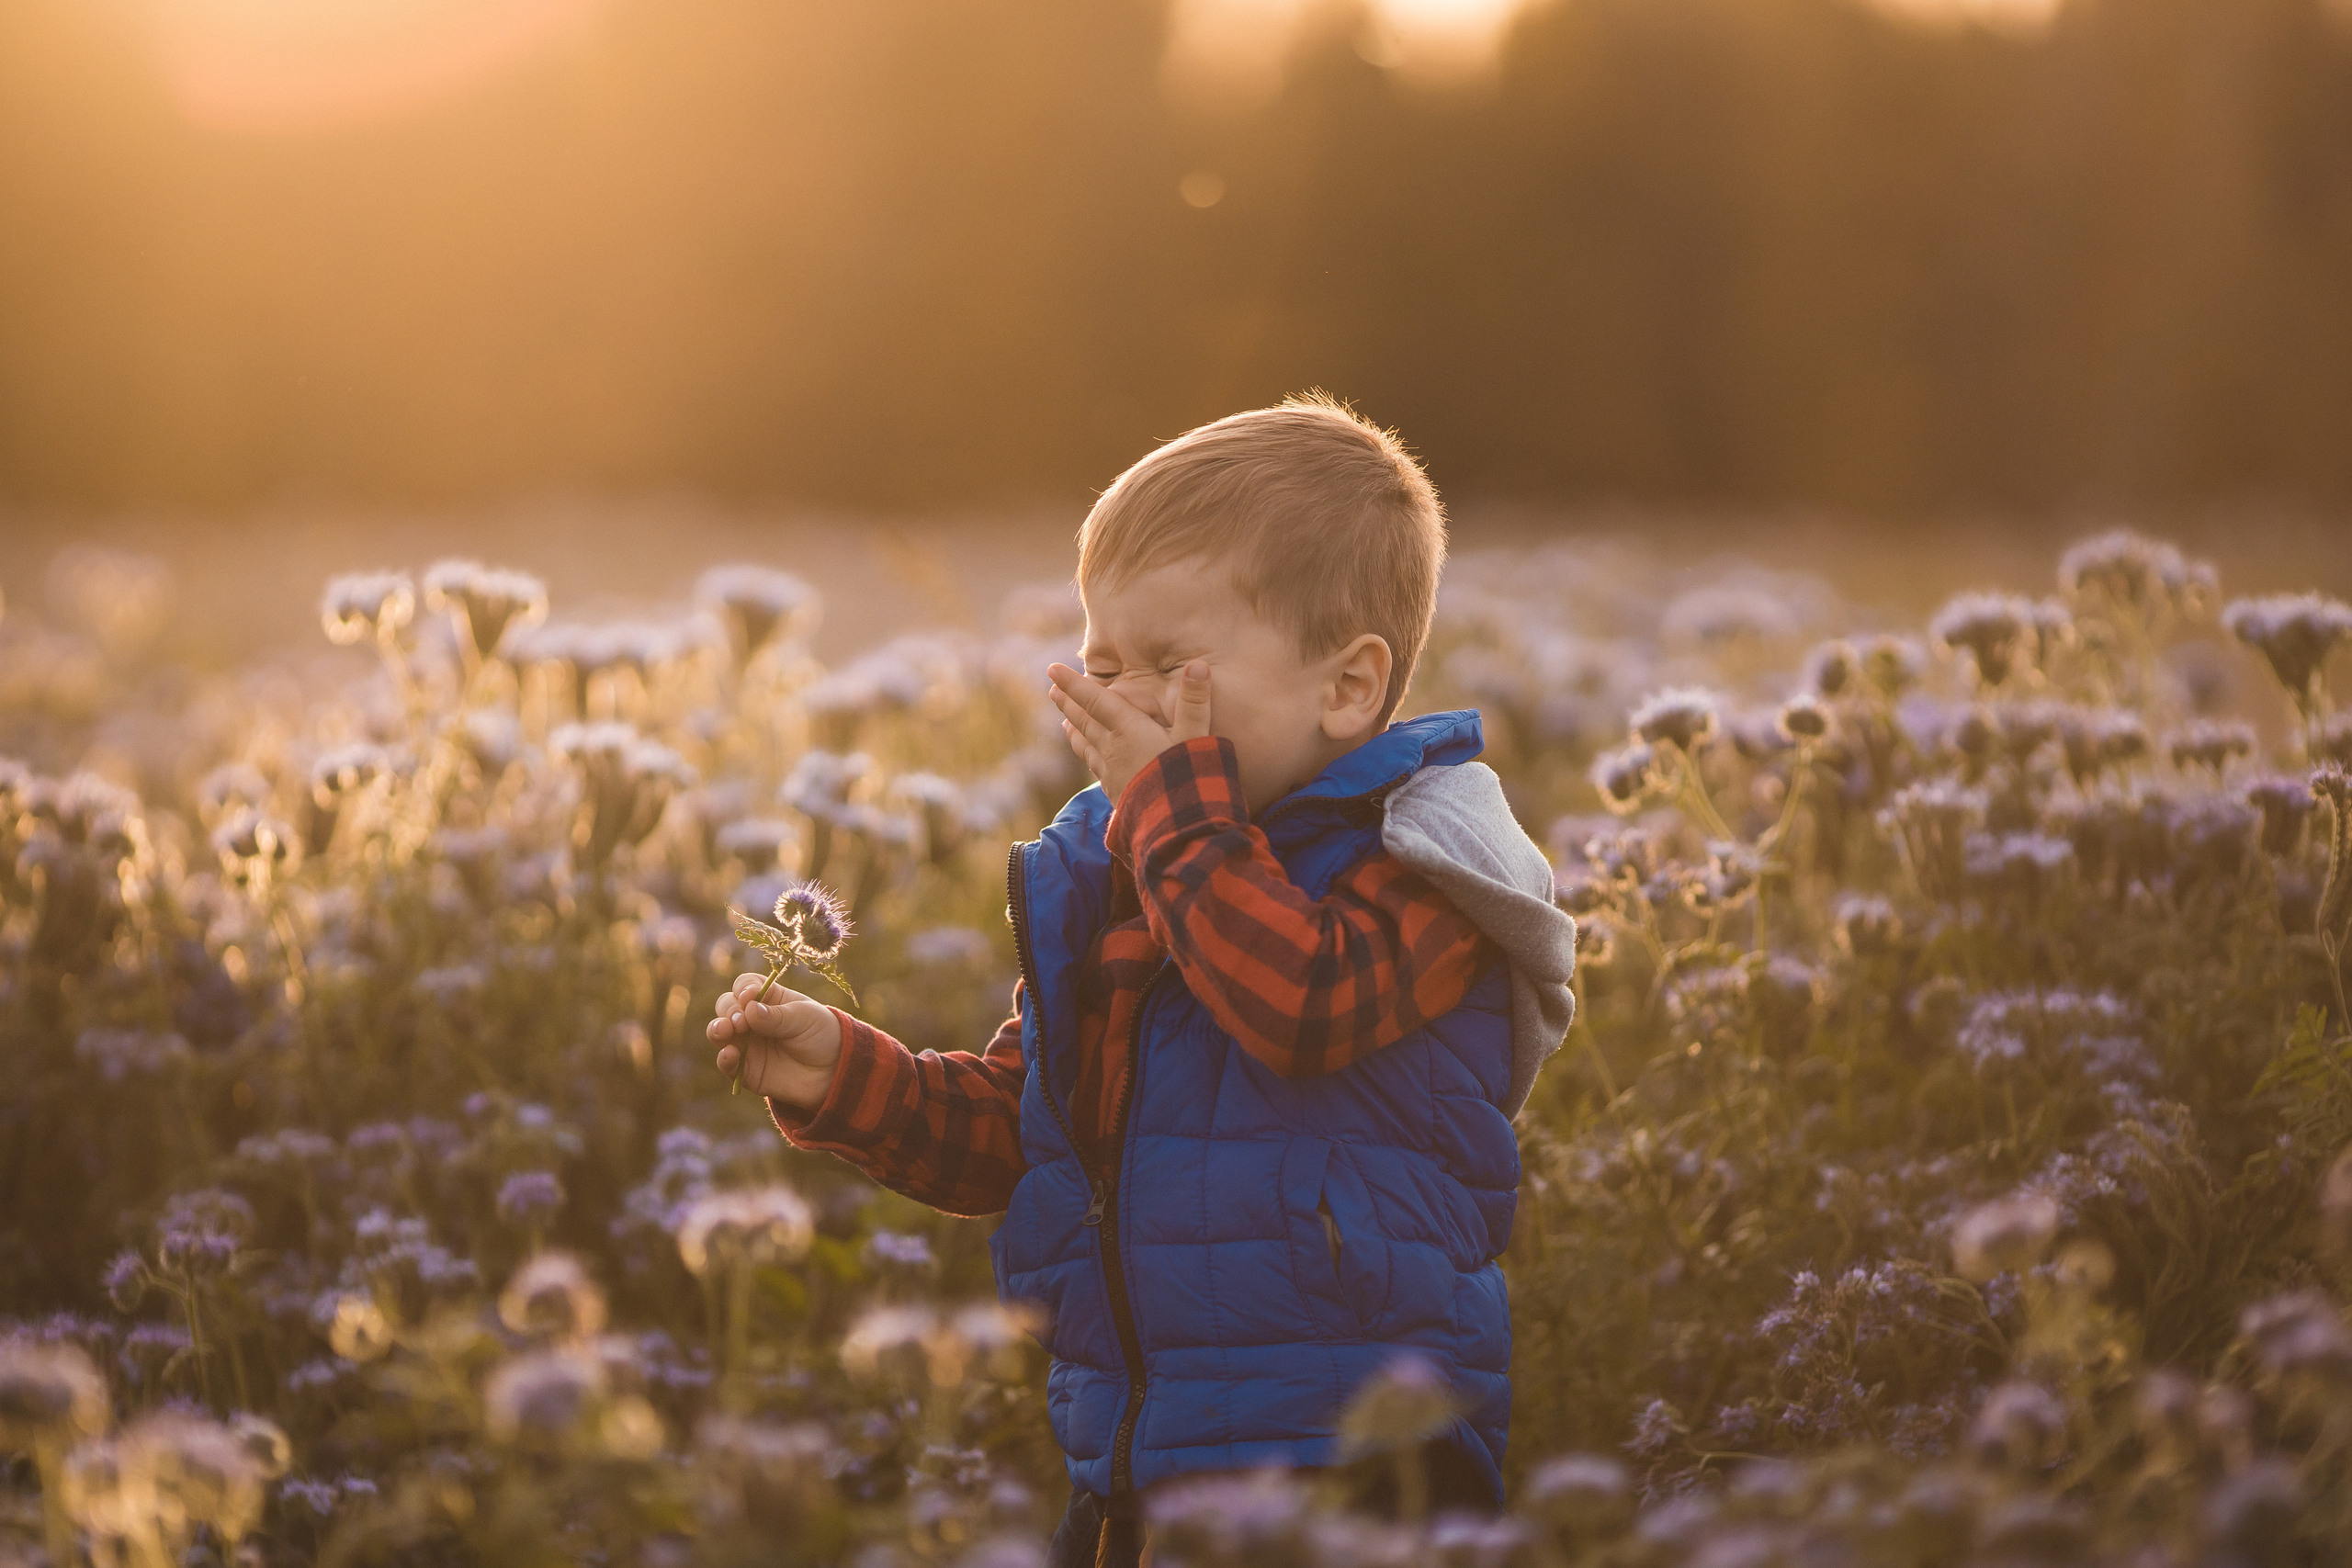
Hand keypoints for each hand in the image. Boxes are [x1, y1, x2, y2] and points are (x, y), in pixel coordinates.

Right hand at [708, 973, 841, 1109]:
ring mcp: (747, 1044)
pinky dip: (724, 1059)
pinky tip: (730, 1054)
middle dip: (729, 1010)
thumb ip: (777, 1016)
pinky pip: (727, 1064)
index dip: (743, 988)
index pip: (744, 986)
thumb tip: (749, 1010)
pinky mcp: (747, 1070)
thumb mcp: (805, 1018)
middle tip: (742, 1021)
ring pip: (719, 1033)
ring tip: (726, 1031)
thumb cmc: (821, 1035)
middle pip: (726, 1006)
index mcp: (768, 999)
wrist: (835, 1070)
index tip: (750, 995)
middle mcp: (752, 1019)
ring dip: (718, 1029)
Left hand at [1047, 659, 1212, 803]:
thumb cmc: (1187, 778)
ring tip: (1065, 722)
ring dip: (1074, 730)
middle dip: (1068, 703)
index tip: (1052, 670)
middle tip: (1052, 690)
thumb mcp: (1195, 737)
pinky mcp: (1115, 792)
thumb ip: (1195, 701)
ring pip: (1085, 745)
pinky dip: (1086, 755)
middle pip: (1084, 721)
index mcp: (1128, 730)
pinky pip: (1094, 767)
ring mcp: (1111, 773)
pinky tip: (1090, 760)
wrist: (1175, 828)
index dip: (1073, 684)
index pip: (1095, 700)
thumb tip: (1198, 664)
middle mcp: (1112, 748)